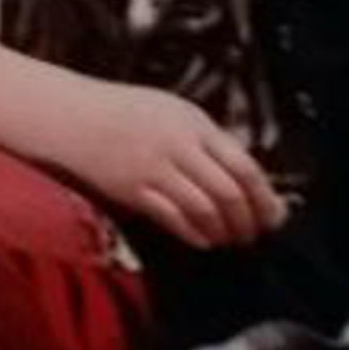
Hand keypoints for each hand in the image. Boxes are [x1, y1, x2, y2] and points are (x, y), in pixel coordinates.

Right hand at [39, 80, 288, 248]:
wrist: (73, 116)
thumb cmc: (125, 111)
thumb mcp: (172, 110)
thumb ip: (205, 137)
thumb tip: (242, 171)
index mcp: (193, 122)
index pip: (242, 164)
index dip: (264, 195)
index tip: (275, 213)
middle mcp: (177, 145)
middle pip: (228, 192)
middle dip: (248, 220)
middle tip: (254, 234)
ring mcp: (153, 169)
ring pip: (203, 209)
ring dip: (223, 231)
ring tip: (231, 239)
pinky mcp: (132, 191)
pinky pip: (172, 219)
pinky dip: (194, 233)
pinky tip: (204, 239)